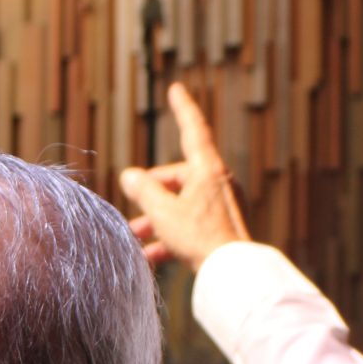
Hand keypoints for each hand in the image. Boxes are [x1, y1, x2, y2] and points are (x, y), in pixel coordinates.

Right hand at [119, 83, 250, 271]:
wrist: (232, 274)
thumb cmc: (199, 238)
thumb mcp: (162, 212)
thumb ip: (143, 190)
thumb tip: (130, 176)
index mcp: (207, 169)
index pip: (193, 128)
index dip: (182, 108)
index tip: (176, 89)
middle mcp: (217, 183)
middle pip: (177, 177)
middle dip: (150, 195)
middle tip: (131, 214)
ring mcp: (221, 206)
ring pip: (182, 204)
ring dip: (156, 220)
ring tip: (134, 237)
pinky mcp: (222, 228)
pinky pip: (191, 225)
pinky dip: (170, 236)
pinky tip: (150, 258)